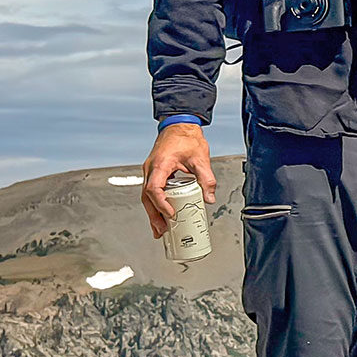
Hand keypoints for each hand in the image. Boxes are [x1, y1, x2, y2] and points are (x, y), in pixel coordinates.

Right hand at [142, 124, 215, 238]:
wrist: (179, 126)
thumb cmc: (187, 138)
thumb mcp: (201, 159)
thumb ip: (206, 179)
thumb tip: (209, 198)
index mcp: (160, 165)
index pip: (155, 188)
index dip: (161, 204)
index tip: (170, 214)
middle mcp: (151, 169)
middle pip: (147, 197)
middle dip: (154, 215)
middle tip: (161, 230)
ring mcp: (151, 171)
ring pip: (147, 195)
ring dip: (153, 212)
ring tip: (160, 228)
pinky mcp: (155, 172)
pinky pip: (152, 191)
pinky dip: (156, 203)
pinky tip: (162, 213)